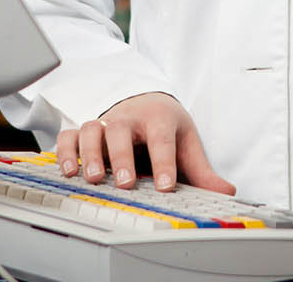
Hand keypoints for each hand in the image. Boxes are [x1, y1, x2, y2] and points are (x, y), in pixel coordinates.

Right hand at [55, 91, 235, 195]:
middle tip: (125, 182)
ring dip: (90, 154)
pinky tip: (68, 171)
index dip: (163, 161)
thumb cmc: (164, 126)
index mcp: (158, 118)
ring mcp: (104, 123)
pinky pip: (69, 135)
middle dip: (121, 157)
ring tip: (93, 178)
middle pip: (121, 130)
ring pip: (92, 130)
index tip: (165, 185)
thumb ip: (202, 171)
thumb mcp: (186, 143)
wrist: (144, 101)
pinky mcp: (84, 130)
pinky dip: (65, 151)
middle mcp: (128, 118)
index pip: (162, 138)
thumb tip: (226, 192)